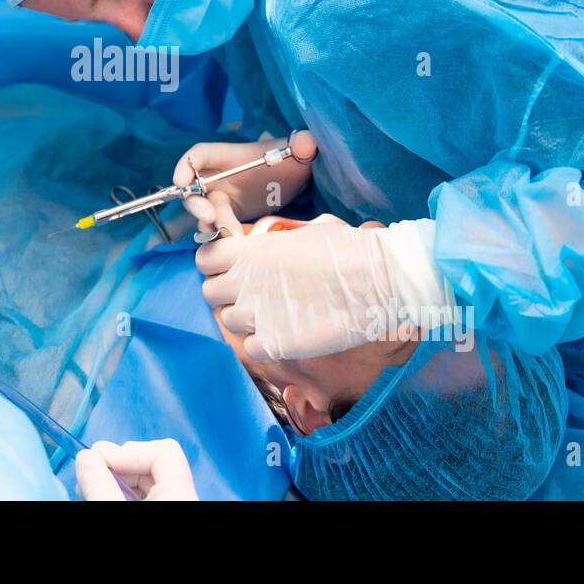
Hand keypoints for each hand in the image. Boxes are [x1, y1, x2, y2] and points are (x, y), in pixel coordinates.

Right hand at [74, 439, 198, 500]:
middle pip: (153, 464)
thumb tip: (85, 456)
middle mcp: (182, 497)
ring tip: (90, 487)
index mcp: (180, 495)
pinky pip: (146, 497)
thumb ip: (100, 485)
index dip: (130, 451)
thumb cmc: (139, 551)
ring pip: (147, 483)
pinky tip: (102, 497)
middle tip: (88, 475)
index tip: (100, 462)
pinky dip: (122, 494)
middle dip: (118, 465)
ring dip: (117, 479)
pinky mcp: (162, 512)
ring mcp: (172, 506)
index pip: (165, 451)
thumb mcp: (112, 509)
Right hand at [173, 131, 316, 235]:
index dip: (185, 167)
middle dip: (196, 206)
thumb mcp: (299, 151)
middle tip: (211, 217)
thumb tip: (307, 142)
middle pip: (194, 192)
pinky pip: (218, 231)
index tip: (181, 181)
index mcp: (228, 157)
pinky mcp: (229, 220)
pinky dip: (224, 240)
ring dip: (213, 228)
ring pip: (205, 217)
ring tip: (235, 237)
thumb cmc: (291, 161)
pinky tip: (242, 246)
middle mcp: (218, 179)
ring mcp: (221, 202)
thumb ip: (303, 144)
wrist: (296, 182)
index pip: (198, 156)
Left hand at [196, 217, 438, 359]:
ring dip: (247, 320)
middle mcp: (244, 282)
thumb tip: (258, 255)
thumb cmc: (347, 252)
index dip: (216, 265)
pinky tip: (284, 335)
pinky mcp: (272, 343)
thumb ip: (268, 249)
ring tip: (275, 314)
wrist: (378, 279)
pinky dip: (262, 344)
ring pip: (229, 321)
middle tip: (253, 295)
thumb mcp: (300, 236)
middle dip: (227, 294)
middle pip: (210, 293)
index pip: (204, 259)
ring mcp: (256, 314)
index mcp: (249, 251)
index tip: (231, 269)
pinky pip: (249, 348)